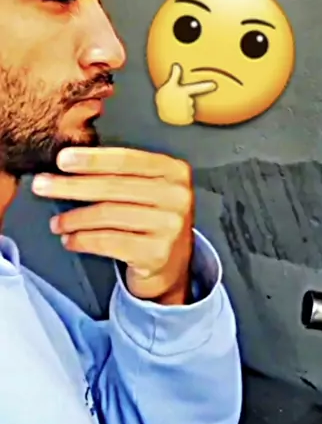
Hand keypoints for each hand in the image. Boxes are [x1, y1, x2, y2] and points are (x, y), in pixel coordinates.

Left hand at [31, 146, 194, 304]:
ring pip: (108, 215)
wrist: (172, 264)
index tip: (61, 159)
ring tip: (56, 222)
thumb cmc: (151, 218)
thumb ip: (121, 172)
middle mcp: (177, 196)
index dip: (91, 159)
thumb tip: (72, 161)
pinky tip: (70, 240)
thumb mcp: (149, 187)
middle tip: (42, 185)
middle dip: (71, 186)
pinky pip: (109, 242)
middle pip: (113, 187)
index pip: (127, 160)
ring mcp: (169, 226)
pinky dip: (83, 240)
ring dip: (74, 218)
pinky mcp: (156, 253)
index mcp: (173, 171)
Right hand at [155, 62, 216, 125]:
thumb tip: (176, 64)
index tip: (214, 85)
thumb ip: (175, 75)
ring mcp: (186, 110)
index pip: (197, 88)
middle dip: (185, 102)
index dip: (206, 86)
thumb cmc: (164, 96)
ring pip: (191, 110)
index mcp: (184, 91)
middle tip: (176, 101)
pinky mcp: (186, 119)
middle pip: (191, 101)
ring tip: (175, 108)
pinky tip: (177, 114)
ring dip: (185, 110)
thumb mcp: (169, 85)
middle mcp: (186, 101)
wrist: (159, 111)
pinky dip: (185, 118)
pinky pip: (189, 118)